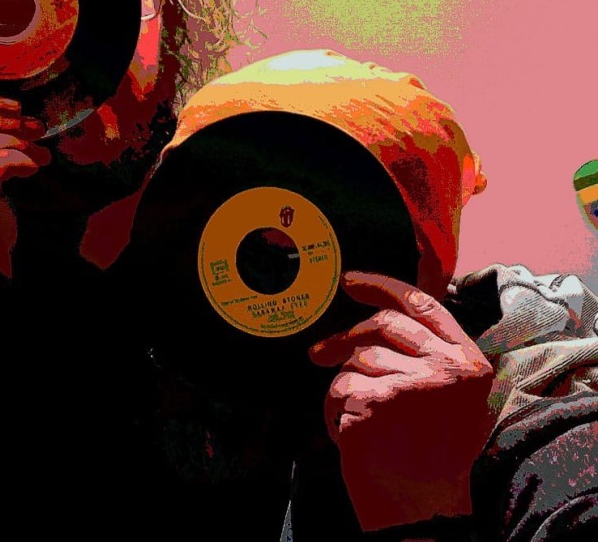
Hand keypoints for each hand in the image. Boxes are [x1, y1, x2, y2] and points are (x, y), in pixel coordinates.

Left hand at [309, 271, 493, 530]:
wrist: (423, 508)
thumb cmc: (433, 453)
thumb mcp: (454, 396)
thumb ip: (430, 352)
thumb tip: (380, 312)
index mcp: (467, 362)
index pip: (421, 304)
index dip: (381, 285)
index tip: (350, 281)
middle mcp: (444, 368)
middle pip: (382, 325)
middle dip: (346, 336)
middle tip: (320, 351)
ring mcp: (410, 383)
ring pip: (357, 357)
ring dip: (345, 382)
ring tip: (355, 412)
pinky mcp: (377, 401)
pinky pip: (339, 387)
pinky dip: (333, 407)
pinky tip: (347, 429)